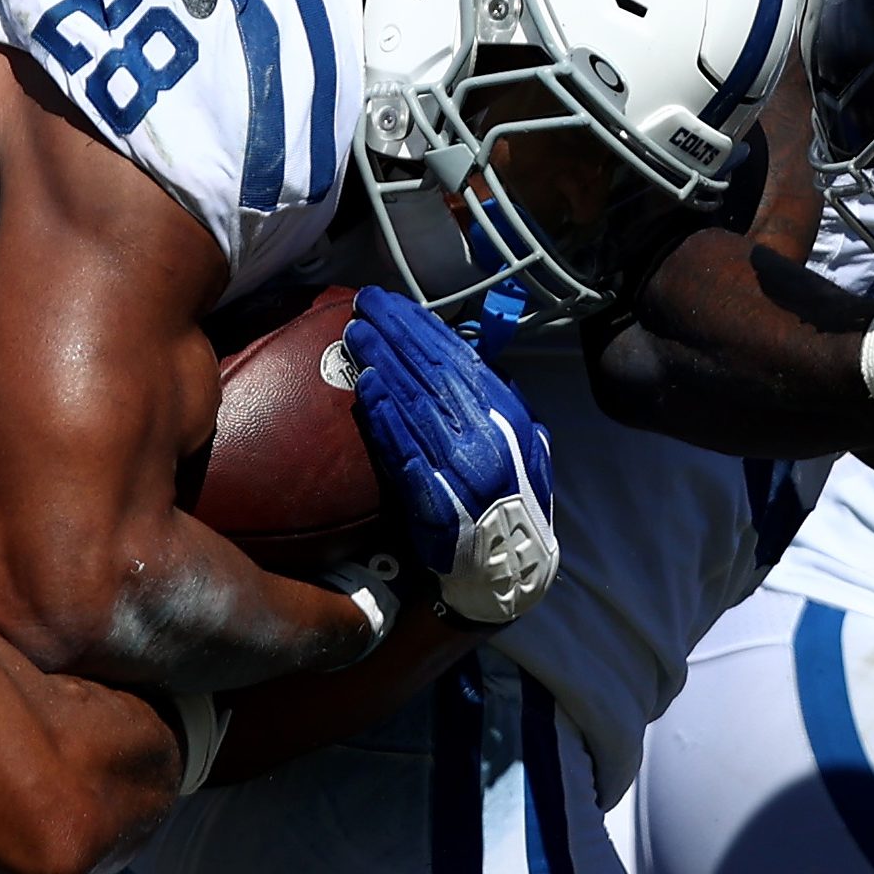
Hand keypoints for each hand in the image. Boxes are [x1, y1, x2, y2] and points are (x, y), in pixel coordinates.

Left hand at [342, 282, 560, 624]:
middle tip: (362, 306)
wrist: (507, 569)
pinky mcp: (438, 498)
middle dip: (397, 334)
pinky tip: (368, 389)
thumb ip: (493, 404)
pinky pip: (408, 450)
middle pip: (435, 373)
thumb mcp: (518, 445)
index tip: (392, 305)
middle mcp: (489, 436)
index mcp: (509, 417)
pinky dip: (388, 418)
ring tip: (355, 336)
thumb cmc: (504, 502)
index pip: (461, 360)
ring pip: (419, 403)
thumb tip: (465, 357)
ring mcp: (464, 467)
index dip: (423, 328)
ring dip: (385, 364)